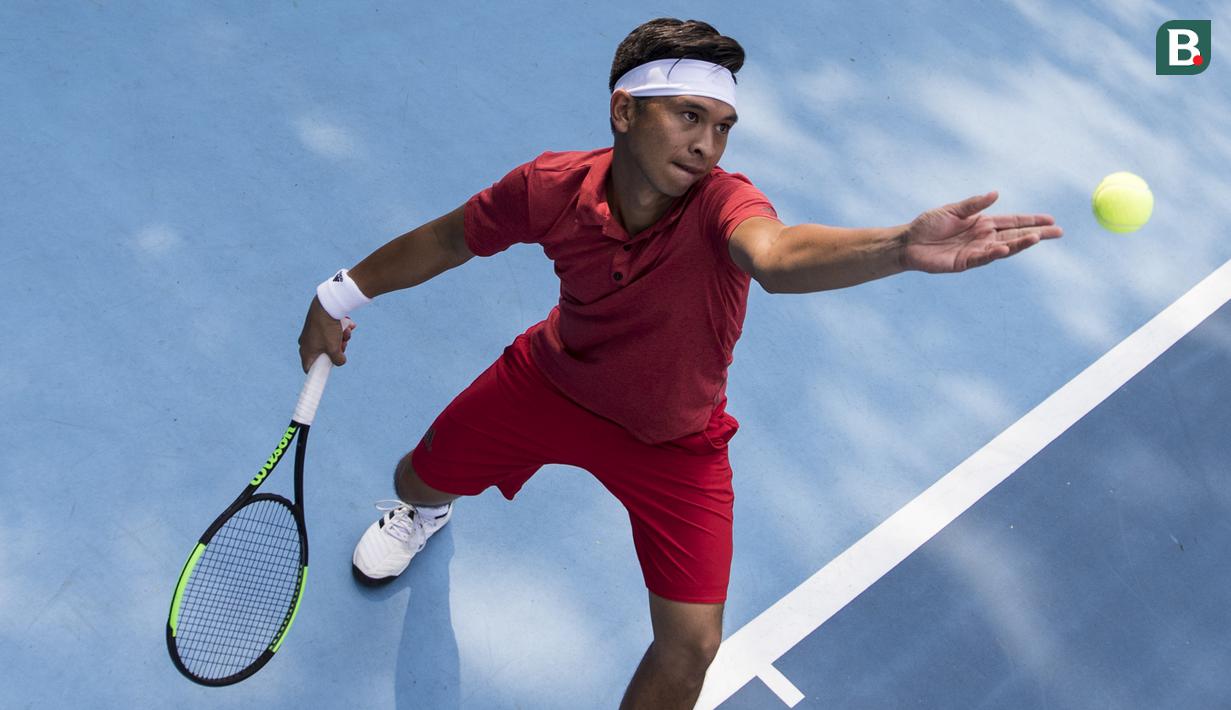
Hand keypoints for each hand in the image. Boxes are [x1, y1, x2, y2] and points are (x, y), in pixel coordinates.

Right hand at [298, 297, 356, 371]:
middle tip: (343, 345)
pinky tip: (347, 326)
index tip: (329, 369)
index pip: (309, 368)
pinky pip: (330, 332)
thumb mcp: (335, 348)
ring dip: (341, 339)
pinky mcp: (318, 325)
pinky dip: (339, 330)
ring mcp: (312, 334)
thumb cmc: (327, 328)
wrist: (326, 305)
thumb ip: (338, 360)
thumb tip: (340, 361)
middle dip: (337, 350)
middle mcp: (306, 343)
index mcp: (306, 351)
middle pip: (324, 355)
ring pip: (330, 342)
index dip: (319, 371)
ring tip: (346, 332)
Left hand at [901, 191, 1062, 273]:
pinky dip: (994, 253)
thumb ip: (974, 204)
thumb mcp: (953, 210)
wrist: (908, 242)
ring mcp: (976, 251)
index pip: (1013, 221)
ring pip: (1004, 247)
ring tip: (1037, 238)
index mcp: (983, 223)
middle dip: (1037, 233)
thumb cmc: (929, 225)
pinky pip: (983, 257)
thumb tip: (996, 194)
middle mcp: (984, 237)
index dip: (1031, 220)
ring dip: (1021, 244)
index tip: (1051, 219)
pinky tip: (1005, 248)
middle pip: (1016, 235)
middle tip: (1058, 232)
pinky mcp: (965, 262)